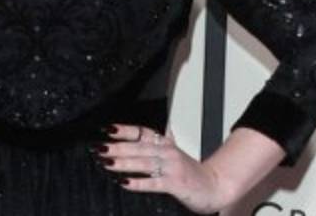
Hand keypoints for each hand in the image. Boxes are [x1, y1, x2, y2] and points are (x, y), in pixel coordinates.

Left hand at [96, 123, 229, 213]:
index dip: (125, 130)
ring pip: (144, 162)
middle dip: (118, 146)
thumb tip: (139, 136)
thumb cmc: (191, 172)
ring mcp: (172, 168)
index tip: (107, 129)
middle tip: (100, 147)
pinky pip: (154, 183)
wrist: (215, 186)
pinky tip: (125, 183)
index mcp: (166, 144)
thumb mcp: (173, 154)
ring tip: (107, 162)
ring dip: (124, 163)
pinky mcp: (176, 184)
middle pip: (139, 147)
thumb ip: (158, 144)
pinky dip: (139, 183)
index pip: (143, 132)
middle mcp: (168, 152)